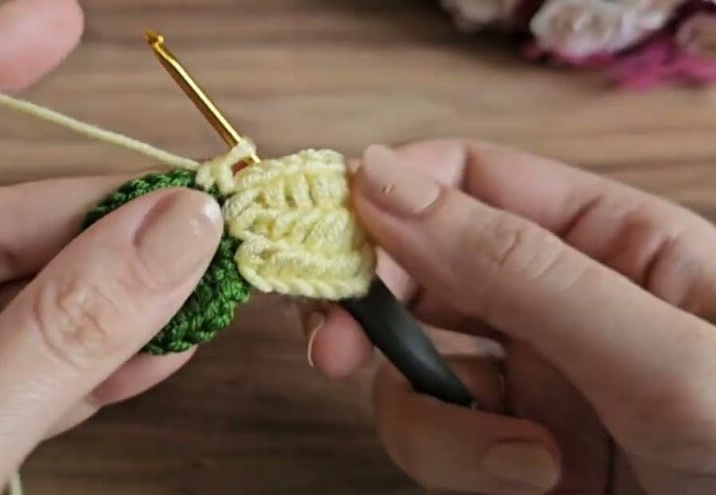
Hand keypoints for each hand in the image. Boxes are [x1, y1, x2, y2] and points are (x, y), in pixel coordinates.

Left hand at [0, 1, 222, 492]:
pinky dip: (91, 372)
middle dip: (87, 226)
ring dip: (108, 302)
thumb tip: (164, 235)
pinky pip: (17, 388)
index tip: (56, 24)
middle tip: (184, 210)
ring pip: (6, 317)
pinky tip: (157, 346)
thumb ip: (44, 346)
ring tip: (194, 275)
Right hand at [305, 140, 715, 493]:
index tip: (325, 232)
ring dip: (438, 415)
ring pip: (415, 366)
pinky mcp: (507, 454)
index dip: (390, 193)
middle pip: (420, 271)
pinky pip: (435, 436)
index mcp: (612, 242)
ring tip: (519, 460)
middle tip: (334, 349)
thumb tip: (386, 182)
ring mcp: (530, 382)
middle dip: (373, 309)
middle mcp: (558, 303)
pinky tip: (529, 480)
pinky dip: (460, 462)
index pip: (472, 181)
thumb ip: (518, 268)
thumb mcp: (658, 354)